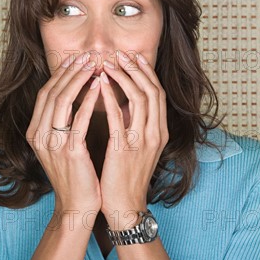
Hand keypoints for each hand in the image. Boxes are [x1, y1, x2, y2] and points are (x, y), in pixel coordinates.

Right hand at [26, 51, 102, 213]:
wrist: (76, 206)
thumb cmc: (74, 175)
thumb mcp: (61, 145)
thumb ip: (62, 122)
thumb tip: (75, 94)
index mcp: (35, 132)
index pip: (45, 94)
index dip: (60, 74)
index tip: (76, 59)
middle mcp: (39, 135)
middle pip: (52, 92)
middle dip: (70, 71)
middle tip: (87, 55)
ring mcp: (52, 143)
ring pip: (62, 100)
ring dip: (79, 79)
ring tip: (95, 65)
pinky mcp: (69, 151)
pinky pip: (78, 118)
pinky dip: (88, 100)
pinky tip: (100, 87)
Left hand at [97, 50, 168, 229]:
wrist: (125, 205)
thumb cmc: (127, 176)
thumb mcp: (138, 147)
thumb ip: (136, 124)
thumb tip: (124, 100)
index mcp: (160, 132)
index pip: (158, 94)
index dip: (147, 73)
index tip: (134, 57)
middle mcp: (155, 134)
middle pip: (152, 91)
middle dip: (137, 69)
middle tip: (121, 53)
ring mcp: (142, 141)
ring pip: (140, 98)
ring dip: (124, 77)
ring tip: (108, 63)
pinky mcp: (124, 149)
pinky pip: (119, 116)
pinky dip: (110, 96)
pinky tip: (99, 84)